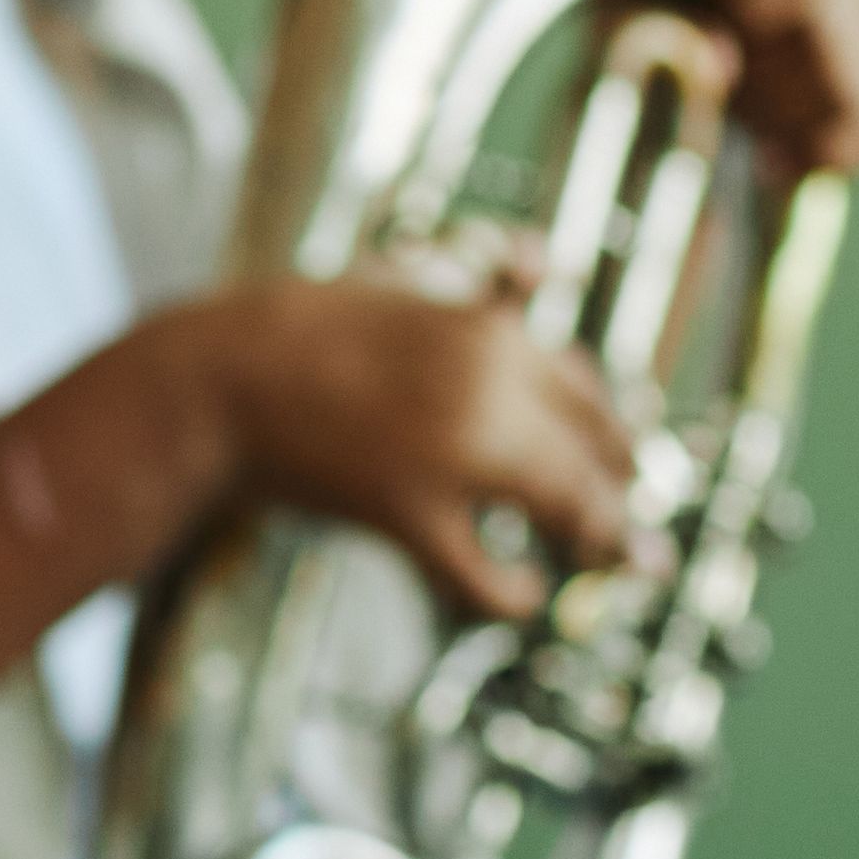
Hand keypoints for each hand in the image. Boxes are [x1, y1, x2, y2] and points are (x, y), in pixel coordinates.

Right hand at [166, 271, 648, 620]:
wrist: (219, 378)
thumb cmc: (303, 327)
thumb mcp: (401, 278)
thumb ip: (473, 275)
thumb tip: (543, 261)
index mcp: (490, 331)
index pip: (584, 391)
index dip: (615, 434)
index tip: (629, 464)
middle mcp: (488, 386)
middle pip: (588, 451)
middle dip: (621, 496)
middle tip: (638, 539)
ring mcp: (451, 450)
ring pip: (560, 505)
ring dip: (598, 541)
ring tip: (614, 566)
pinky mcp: (406, 510)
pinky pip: (480, 570)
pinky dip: (510, 593)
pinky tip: (526, 597)